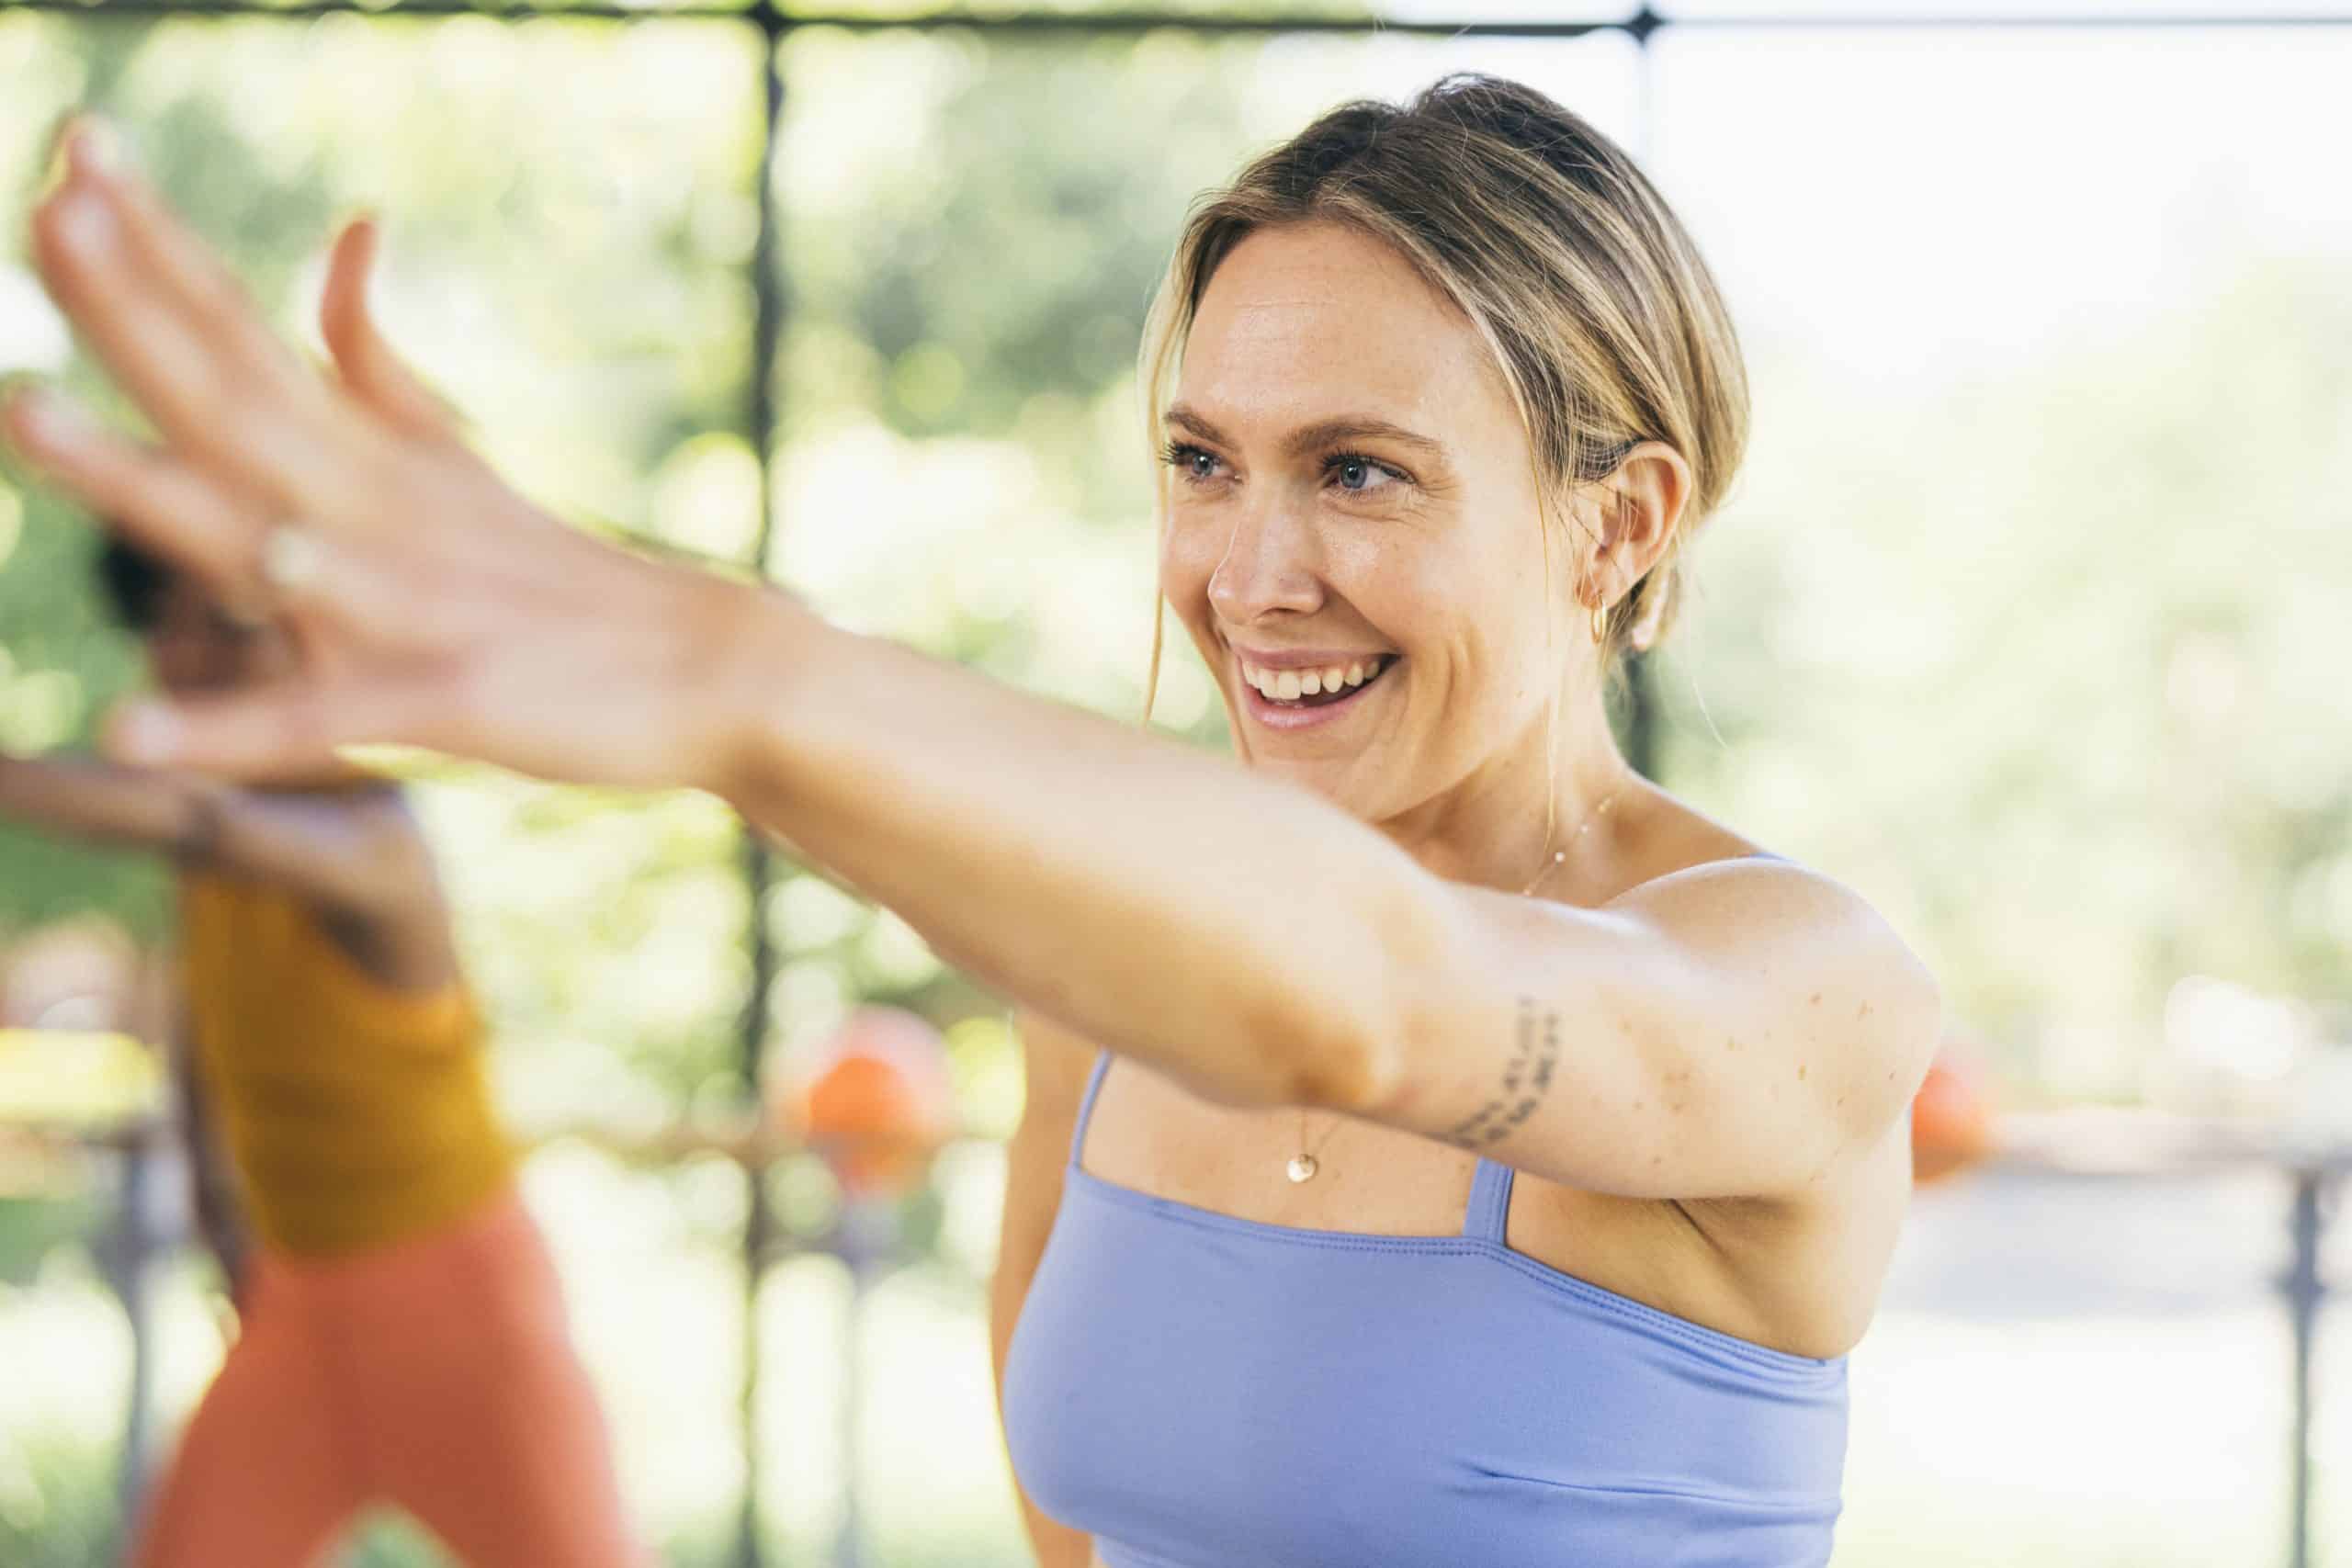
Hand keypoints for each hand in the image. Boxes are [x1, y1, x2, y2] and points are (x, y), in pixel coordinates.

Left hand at [0, 117, 778, 791]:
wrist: (712, 666)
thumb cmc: (567, 578)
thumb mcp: (457, 458)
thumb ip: (376, 358)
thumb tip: (344, 228)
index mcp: (372, 453)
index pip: (248, 331)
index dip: (158, 247)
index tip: (75, 149)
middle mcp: (373, 509)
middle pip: (233, 396)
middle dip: (130, 309)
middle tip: (48, 209)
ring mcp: (402, 602)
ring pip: (249, 534)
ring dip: (135, 480)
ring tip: (26, 414)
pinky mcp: (440, 700)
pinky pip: (315, 717)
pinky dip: (226, 726)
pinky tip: (128, 731)